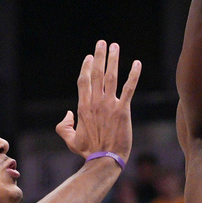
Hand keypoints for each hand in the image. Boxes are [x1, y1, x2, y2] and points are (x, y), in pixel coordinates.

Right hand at [55, 40, 140, 160]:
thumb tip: (68, 114)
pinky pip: (129, 88)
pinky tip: (137, 63)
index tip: (89, 56)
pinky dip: (133, 75)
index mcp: (83, 107)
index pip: (83, 81)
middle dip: (99, 56)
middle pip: (96, 73)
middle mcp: (95, 102)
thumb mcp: (70, 140)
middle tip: (102, 42)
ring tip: (114, 46)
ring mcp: (109, 105)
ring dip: (113, 59)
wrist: (105, 159)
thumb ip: (64, 126)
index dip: (86, 67)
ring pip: (111, 77)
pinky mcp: (123, 110)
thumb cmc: (88, 151)